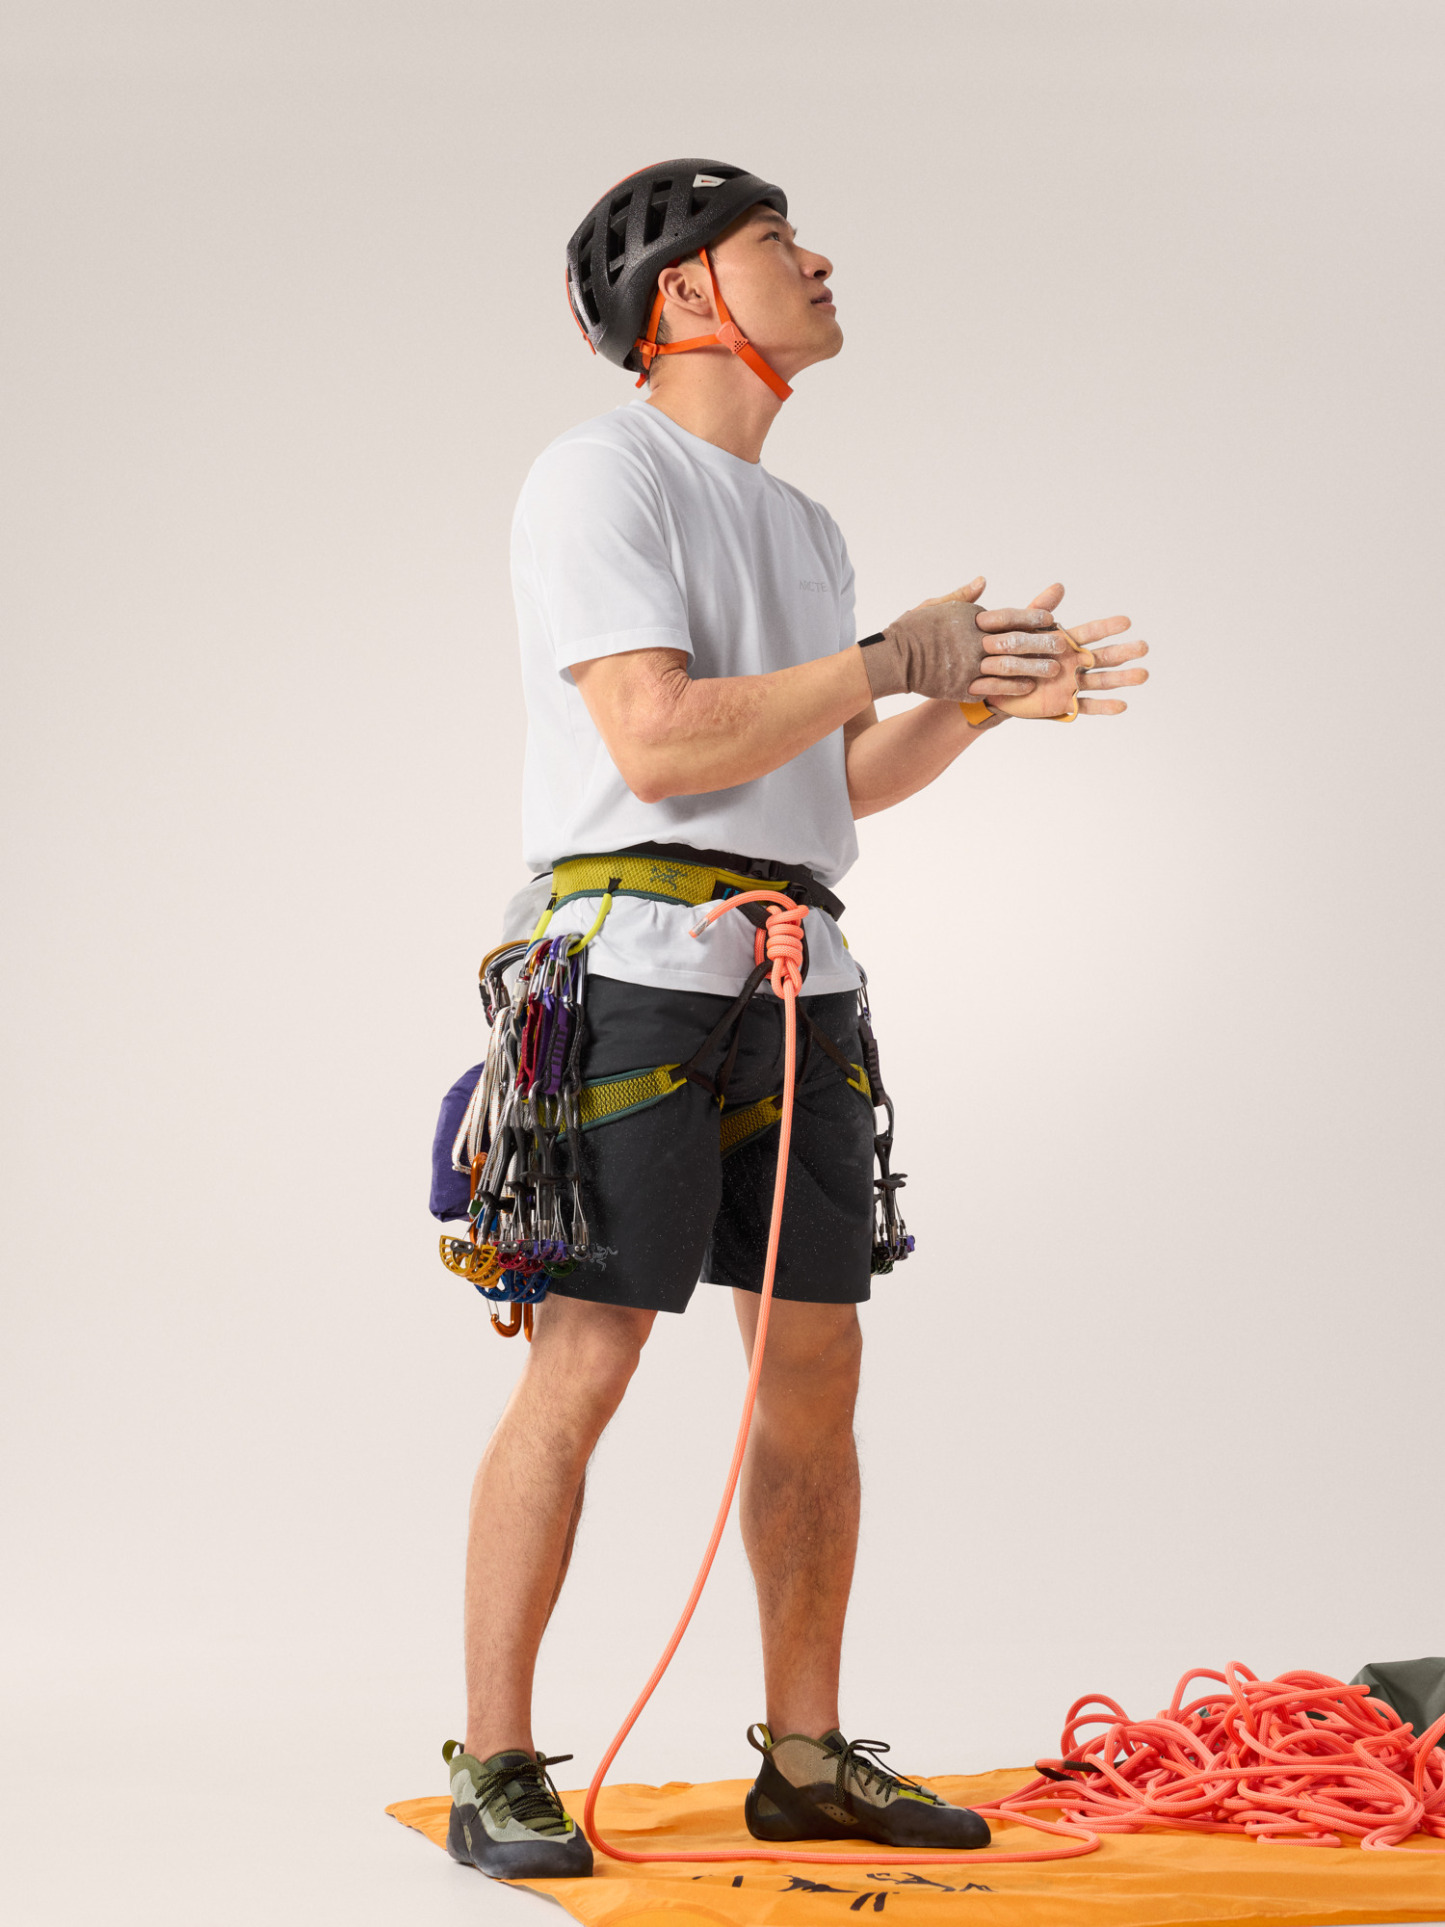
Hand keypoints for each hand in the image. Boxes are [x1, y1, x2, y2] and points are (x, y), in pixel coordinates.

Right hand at [863, 575, 1064, 703]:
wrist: (892, 659)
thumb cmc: (913, 628)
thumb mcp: (936, 604)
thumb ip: (963, 596)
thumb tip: (983, 580)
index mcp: (972, 618)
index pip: (1011, 616)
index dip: (1034, 617)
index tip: (1052, 618)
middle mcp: (974, 641)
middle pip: (1017, 642)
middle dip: (1043, 644)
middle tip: (1063, 646)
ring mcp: (969, 665)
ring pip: (1010, 667)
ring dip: (1034, 669)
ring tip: (1054, 672)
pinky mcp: (962, 686)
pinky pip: (994, 687)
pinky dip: (1012, 687)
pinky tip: (1028, 688)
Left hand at [977, 581, 1148, 717]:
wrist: (994, 685)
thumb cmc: (1007, 654)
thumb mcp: (1020, 629)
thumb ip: (1039, 609)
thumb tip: (1060, 585)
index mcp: (1066, 644)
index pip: (1091, 633)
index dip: (1108, 627)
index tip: (1126, 621)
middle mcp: (1074, 663)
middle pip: (1103, 657)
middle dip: (1124, 652)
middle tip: (1143, 646)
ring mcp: (1072, 684)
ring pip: (1101, 681)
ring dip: (1122, 678)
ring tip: (1143, 674)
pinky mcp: (1064, 705)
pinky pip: (1087, 707)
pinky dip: (1104, 707)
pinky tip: (1122, 704)